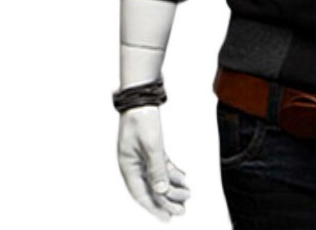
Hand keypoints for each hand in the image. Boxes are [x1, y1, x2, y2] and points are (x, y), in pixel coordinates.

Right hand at [117, 104, 190, 220]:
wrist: (142, 99)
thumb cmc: (143, 120)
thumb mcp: (152, 145)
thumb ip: (157, 169)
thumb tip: (162, 191)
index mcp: (128, 167)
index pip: (141, 194)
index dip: (154, 207)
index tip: (167, 218)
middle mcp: (133, 165)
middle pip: (151, 188)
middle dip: (166, 201)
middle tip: (182, 210)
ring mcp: (141, 157)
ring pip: (158, 178)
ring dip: (172, 187)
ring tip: (187, 195)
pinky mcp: (150, 149)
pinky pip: (161, 166)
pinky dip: (172, 173)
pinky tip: (183, 178)